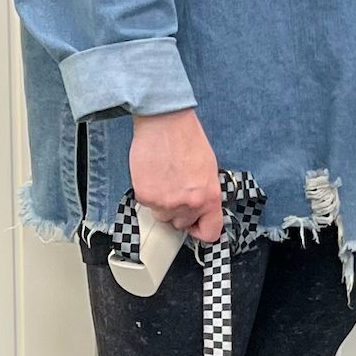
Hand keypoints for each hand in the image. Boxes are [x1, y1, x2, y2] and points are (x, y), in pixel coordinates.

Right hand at [130, 109, 222, 242]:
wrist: (164, 122)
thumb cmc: (187, 139)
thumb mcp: (208, 170)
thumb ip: (204, 194)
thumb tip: (198, 208)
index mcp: (209, 197)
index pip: (210, 233)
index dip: (200, 230)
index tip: (195, 225)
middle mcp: (189, 204)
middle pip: (181, 224)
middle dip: (178, 211)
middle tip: (175, 190)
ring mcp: (166, 203)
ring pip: (162, 216)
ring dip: (162, 203)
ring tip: (164, 180)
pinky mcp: (146, 196)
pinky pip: (147, 205)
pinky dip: (148, 193)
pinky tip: (153, 175)